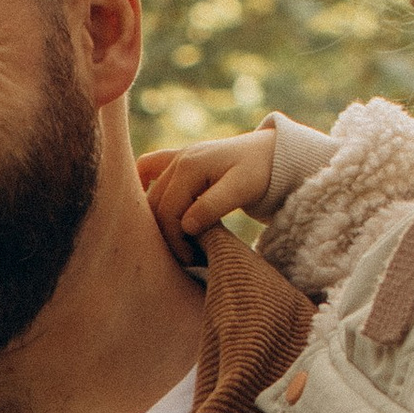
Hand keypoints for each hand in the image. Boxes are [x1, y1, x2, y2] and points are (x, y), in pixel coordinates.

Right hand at [137, 127, 277, 263]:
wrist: (270, 153)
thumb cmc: (259, 171)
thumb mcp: (241, 189)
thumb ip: (213, 206)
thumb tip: (186, 226)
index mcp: (189, 166)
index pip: (168, 211)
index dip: (175, 239)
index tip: (192, 259)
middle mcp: (177, 159)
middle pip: (155, 205)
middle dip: (167, 235)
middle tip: (188, 257)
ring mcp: (176, 157)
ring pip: (150, 194)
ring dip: (158, 221)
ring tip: (180, 241)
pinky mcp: (178, 160)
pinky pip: (147, 168)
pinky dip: (143, 187)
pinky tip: (150, 210)